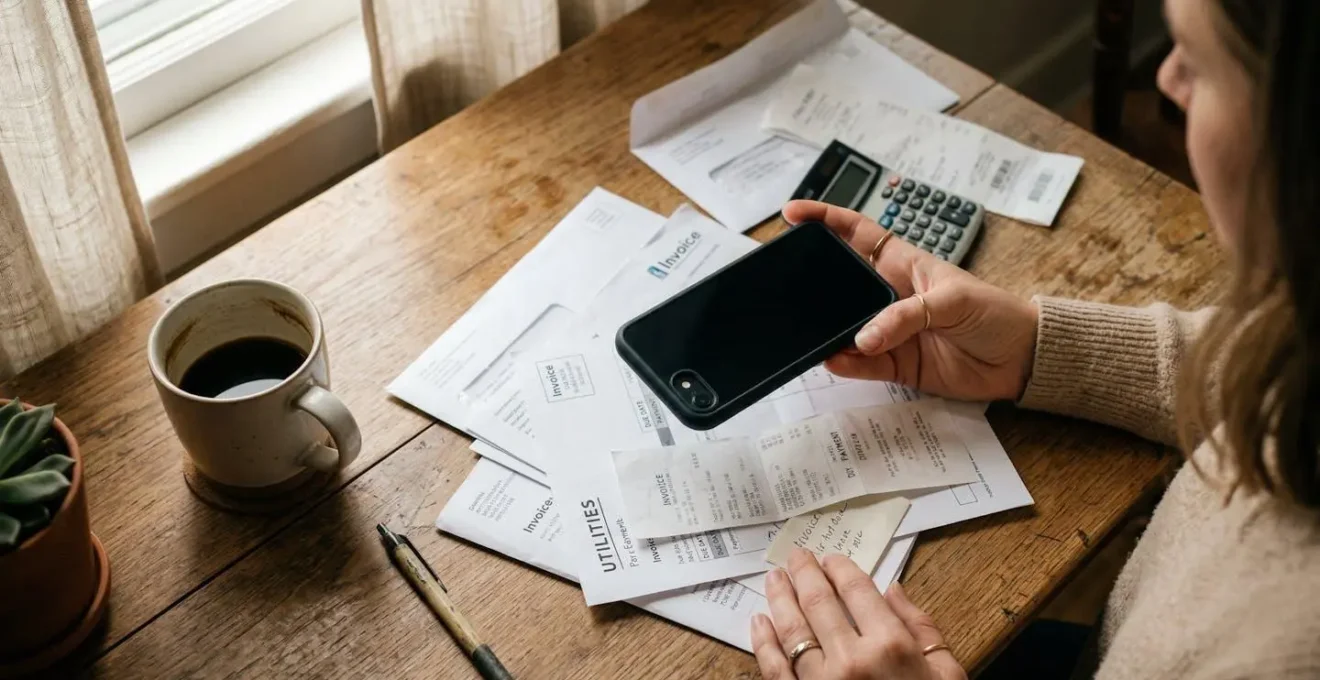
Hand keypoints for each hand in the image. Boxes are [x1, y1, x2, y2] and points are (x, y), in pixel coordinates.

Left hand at [751, 548, 965, 679]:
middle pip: (819, 602)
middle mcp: (852, 659)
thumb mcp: (948, 675)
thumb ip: (923, 629)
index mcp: (892, 646)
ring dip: (780, 599)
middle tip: (795, 557)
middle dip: (804, 574)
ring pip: (792, 630)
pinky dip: (763, 643)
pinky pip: (774, 669)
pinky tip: (758, 623)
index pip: (857, 590)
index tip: (829, 559)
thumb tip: (894, 590)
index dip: (840, 568)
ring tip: (774, 578)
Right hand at [783, 200, 1037, 401]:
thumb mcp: (953, 299)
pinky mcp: (894, 363)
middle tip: (789, 285)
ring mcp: (889, 331)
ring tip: (812, 331)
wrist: (1021, 359)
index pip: (856, 233)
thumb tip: (864, 337)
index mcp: (902, 262)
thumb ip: (905, 316)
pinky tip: (834, 359)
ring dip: (827, 330)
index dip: (825, 219)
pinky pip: (860, 363)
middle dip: (813, 283)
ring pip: (844, 327)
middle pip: (840, 284)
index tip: (793, 214)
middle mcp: (888, 295)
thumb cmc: (995, 313)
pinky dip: (845, 363)